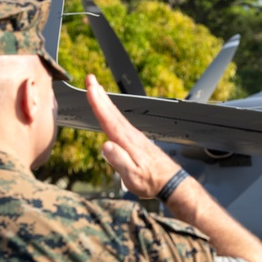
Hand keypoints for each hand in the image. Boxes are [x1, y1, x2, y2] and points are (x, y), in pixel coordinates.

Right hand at [84, 74, 179, 197]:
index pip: (109, 120)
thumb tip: (105, 145)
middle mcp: (131, 135)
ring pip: (117, 115)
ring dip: (105, 101)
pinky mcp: (137, 140)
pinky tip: (110, 112)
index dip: (98, 103)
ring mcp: (135, 137)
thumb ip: (119, 161)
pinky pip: (121, 122)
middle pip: (112, 112)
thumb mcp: (133, 177)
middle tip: (90, 79)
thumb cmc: (152, 182)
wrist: (171, 182)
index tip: (91, 88)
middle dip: (100, 94)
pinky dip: (113, 112)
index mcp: (127, 142)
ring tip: (96, 90)